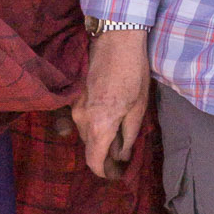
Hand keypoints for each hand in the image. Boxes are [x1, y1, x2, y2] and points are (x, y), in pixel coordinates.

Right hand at [71, 29, 150, 180]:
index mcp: (99, 124)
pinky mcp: (75, 96)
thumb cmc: (132, 72)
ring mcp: (76, 106)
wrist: (116, 40)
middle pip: (89, 148)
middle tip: (122, 156)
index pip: (93, 161)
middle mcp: (81, 118)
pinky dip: (95, 125)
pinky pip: (82, 119)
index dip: (104, 172)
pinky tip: (111, 117)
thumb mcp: (138, 108)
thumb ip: (128, 136)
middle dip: (104, 156)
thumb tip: (122, 155)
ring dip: (100, 139)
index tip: (115, 174)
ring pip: (86, 133)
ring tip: (120, 135)